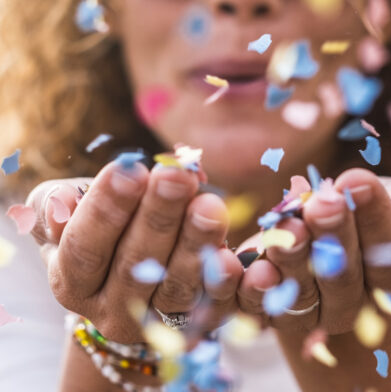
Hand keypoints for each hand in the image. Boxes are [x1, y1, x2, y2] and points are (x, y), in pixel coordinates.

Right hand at [27, 160, 242, 342]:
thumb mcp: (64, 218)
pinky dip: (224, 283)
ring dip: (195, 244)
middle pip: (135, 267)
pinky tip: (233, 255)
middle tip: (178, 176)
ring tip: (210, 205)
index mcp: (72, 283)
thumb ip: (55, 206)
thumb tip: (62, 201)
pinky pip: (213, 308)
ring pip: (176, 288)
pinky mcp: (195, 325)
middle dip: (158, 217)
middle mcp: (111, 311)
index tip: (130, 169)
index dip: (105, 210)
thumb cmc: (98, 233)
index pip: (84, 248)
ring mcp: (155, 324)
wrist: (130, 279)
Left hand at [236, 168, 390, 334]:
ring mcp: (312, 311)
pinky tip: (249, 269)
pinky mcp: (272, 310)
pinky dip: (254, 291)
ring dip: (293, 260)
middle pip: (344, 278)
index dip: (375, 220)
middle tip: (323, 203)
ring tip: (286, 228)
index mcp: (390, 276)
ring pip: (302, 293)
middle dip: (333, 236)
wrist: (326, 228)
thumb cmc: (368, 210)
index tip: (357, 180)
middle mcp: (353, 303)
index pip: (390, 257)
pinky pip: (261, 309)